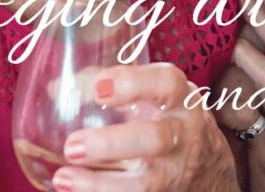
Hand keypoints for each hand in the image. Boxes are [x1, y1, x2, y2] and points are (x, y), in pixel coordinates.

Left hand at [51, 63, 238, 191]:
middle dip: (112, 143)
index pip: (166, 84)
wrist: (208, 167)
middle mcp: (183, 134)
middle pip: (156, 139)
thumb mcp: (155, 96)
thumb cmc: (170, 119)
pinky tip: (73, 190)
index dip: (134, 83)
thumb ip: (112, 86)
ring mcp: (175, 171)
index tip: (99, 87)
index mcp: (181, 99)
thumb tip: (56, 89)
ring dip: (101, 183)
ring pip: (145, 183)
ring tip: (63, 176)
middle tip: (72, 145)